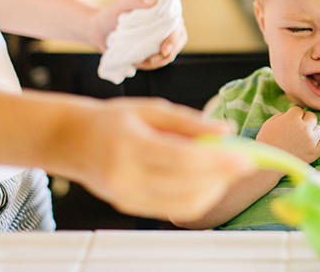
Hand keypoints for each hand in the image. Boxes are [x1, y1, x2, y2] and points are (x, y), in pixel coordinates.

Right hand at [59, 97, 253, 221]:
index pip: (183, 160)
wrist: (72, 141)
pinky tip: (209, 180)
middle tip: (245, 162)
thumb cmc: (112, 120)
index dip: (219, 161)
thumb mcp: (150, 109)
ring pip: (185, 204)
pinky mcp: (131, 207)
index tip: (246, 157)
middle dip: (224, 176)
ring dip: (215, 188)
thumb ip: (189, 121)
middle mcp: (125, 177)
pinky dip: (199, 196)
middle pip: (188, 185)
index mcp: (129, 146)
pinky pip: (175, 209)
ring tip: (227, 169)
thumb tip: (226, 129)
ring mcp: (127, 197)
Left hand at [91, 0, 187, 69]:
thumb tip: (154, 1)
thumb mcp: (120, 4)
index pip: (177, 25)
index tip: (164, 50)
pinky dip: (150, 65)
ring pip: (169, 54)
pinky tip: (137, 62)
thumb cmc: (110, 14)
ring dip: (158, 61)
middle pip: (178, 41)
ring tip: (139, 61)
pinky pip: (159, 61)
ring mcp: (161, 39)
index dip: (174, 39)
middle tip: (152, 60)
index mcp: (163, 12)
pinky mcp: (154, 51)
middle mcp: (165, 25)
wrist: (99, 30)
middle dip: (168, 54)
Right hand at [256, 106, 319, 163]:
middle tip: (296, 129)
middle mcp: (304, 128)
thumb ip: (284, 115)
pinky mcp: (315, 152)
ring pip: (319, 128)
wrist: (267, 164)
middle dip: (304, 120)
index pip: (299, 110)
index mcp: (292, 118)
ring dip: (312, 130)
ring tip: (303, 136)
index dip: (293, 115)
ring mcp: (311, 140)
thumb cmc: (266, 142)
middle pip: (311, 116)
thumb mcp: (270, 122)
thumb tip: (296, 113)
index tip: (288, 122)